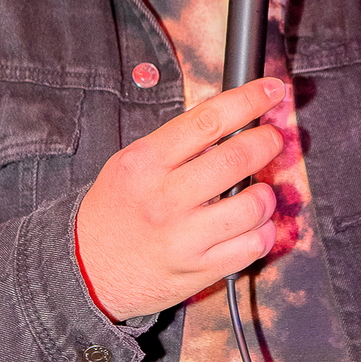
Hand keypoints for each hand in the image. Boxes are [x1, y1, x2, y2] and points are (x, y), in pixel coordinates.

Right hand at [76, 78, 285, 320]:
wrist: (89, 271)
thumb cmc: (116, 211)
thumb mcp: (130, 165)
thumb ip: (175, 144)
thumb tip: (231, 120)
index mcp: (145, 163)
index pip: (208, 120)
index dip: (248, 99)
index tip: (271, 90)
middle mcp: (165, 198)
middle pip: (236, 158)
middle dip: (267, 142)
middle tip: (270, 140)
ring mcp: (184, 237)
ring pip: (254, 205)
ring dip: (265, 193)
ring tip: (256, 192)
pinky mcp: (200, 269)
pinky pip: (254, 245)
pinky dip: (263, 231)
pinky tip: (252, 225)